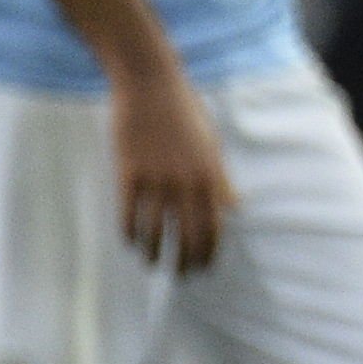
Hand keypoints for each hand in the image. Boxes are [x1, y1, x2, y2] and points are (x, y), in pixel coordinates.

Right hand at [110, 60, 232, 271]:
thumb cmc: (186, 114)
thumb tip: (234, 208)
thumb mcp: (212, 146)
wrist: (151, 86)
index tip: (205, 268)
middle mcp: (185, 182)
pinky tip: (131, 243)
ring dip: (154, 253)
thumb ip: (221, 180)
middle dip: (185, 261)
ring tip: (153, 264)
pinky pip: (129, 213)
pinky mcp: (128, 173)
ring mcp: (156, 179)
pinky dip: (130, 233)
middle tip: (181, 277)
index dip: (208, 252)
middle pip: (186, 234)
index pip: (213, 226)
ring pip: (155, 230)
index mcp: (210, 176)